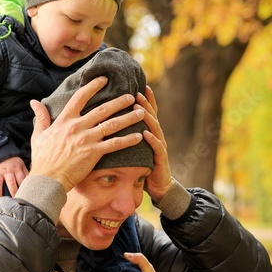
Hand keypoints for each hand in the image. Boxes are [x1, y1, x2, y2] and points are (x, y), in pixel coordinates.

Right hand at [0, 157, 28, 198]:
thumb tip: (33, 184)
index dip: (23, 189)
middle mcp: (7, 171)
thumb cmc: (13, 163)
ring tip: (0, 202)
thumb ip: (26, 174)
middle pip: (11, 183)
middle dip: (13, 193)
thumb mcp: (21, 165)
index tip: (25, 198)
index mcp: (17, 169)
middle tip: (15, 202)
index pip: (21, 180)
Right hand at [28, 76, 145, 191]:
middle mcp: (77, 126)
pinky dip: (128, 140)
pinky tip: (138, 136)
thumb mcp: (38, 135)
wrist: (47, 179)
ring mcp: (86, 139)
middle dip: (119, 101)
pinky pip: (114, 144)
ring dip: (128, 118)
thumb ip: (41, 117)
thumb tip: (34, 102)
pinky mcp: (93, 153)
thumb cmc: (42, 159)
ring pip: (112, 124)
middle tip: (132, 96)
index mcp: (64, 120)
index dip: (93, 86)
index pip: (80, 97)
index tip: (104, 79)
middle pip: (102, 109)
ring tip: (141, 112)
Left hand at [137, 86, 174, 202]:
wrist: (159, 187)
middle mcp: (156, 136)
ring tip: (140, 107)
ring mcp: (160, 146)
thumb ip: (128, 136)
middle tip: (137, 91)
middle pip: (151, 116)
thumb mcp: (134, 148)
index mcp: (149, 133)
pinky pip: (157, 147)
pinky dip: (151, 139)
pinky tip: (145, 133)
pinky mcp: (161, 159)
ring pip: (155, 128)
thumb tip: (111, 126)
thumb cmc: (143, 166)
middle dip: (145, 103)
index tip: (137, 85)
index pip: (147, 113)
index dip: (144, 99)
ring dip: (148, 117)